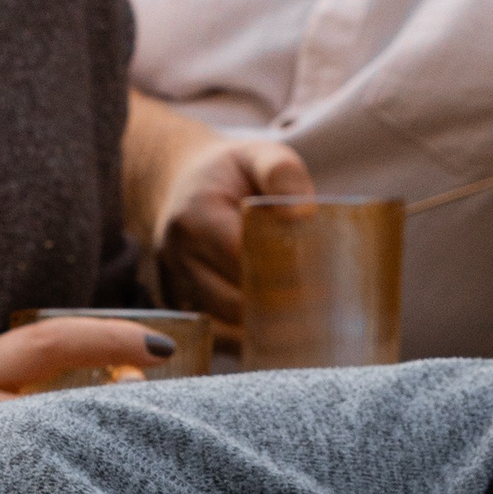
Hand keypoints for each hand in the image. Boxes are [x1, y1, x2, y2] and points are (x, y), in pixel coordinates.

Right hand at [150, 137, 310, 325]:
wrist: (179, 185)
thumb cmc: (228, 173)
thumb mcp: (258, 155)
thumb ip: (283, 173)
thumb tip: (303, 214)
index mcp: (195, 217)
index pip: (242, 259)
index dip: (282, 275)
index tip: (321, 286)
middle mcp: (177, 257)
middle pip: (230, 302)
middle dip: (276, 311)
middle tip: (321, 317)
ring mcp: (171, 285)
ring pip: (222, 326)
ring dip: (262, 331)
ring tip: (304, 331)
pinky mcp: (177, 305)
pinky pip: (213, 335)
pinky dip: (245, 338)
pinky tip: (276, 335)